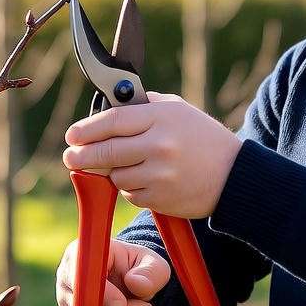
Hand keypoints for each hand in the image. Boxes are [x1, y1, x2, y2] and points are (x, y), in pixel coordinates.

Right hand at [55, 238, 169, 305]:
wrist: (132, 280)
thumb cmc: (139, 266)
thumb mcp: (152, 263)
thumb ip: (149, 272)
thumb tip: (136, 284)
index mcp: (81, 253)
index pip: (81, 274)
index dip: (99, 292)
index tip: (122, 304)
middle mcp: (67, 276)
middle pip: (83, 304)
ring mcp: (67, 300)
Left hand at [63, 91, 241, 218]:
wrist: (234, 175)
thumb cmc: (202, 138)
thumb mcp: (177, 110)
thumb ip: (142, 107)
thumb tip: (104, 109)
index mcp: (161, 117)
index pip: (111, 121)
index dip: (85, 129)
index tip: (72, 135)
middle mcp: (159, 145)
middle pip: (105, 151)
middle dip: (82, 155)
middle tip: (71, 156)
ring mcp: (160, 174)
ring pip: (115, 176)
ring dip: (113, 173)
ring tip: (128, 166)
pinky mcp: (161, 198)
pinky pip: (130, 194)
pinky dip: (131, 189)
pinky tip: (148, 180)